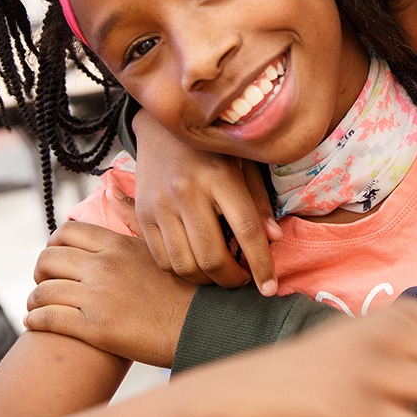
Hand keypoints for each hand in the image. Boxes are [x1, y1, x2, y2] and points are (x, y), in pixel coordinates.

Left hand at [26, 221, 195, 367]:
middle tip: (45, 281)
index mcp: (117, 245)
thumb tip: (111, 188)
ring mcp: (97, 297)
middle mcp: (103, 267)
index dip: (53, 244)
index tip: (57, 257)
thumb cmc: (187, 287)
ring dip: (34, 299)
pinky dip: (35, 320)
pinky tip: (36, 323)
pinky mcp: (94, 328)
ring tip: (38, 307)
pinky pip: (48, 319)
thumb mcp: (160, 245)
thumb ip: (132, 217)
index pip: (66, 233)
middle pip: (48, 259)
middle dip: (40, 271)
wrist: (204, 326)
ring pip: (43, 291)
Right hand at [131, 109, 280, 292]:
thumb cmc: (213, 148)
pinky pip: (162, 260)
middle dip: (232, 279)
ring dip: (207, 280)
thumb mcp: (244, 164)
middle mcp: (187, 192)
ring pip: (185, 265)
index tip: (270, 288)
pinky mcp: (142, 215)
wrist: (163, 128)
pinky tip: (197, 264)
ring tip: (222, 274)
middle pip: (212, 256)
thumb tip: (274, 239)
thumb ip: (258, 201)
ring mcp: (160, 205)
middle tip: (244, 280)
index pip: (246, 230)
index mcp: (219, 176)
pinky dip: (182, 271)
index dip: (261, 264)